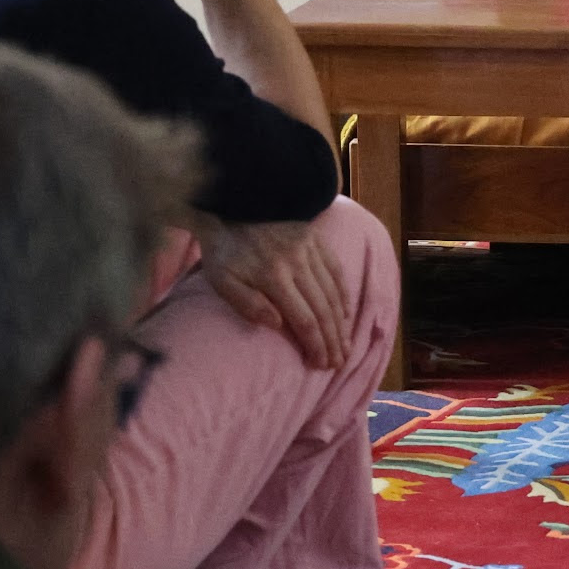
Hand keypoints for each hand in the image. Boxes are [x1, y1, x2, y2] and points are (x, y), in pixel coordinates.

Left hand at [197, 218, 349, 369]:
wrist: (232, 203)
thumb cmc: (224, 249)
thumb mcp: (222, 280)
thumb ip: (247, 304)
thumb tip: (278, 324)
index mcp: (274, 277)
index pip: (304, 319)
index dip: (316, 344)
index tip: (321, 365)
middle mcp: (298, 264)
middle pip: (323, 309)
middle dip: (333, 339)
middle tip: (339, 362)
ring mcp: (310, 250)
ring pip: (332, 292)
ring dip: (341, 321)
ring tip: (345, 344)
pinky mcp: (315, 239)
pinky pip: (335, 270)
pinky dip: (343, 293)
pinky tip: (345, 311)